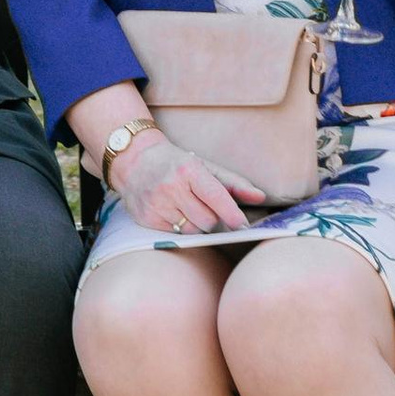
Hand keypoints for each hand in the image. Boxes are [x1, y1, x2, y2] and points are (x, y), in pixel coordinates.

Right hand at [111, 128, 258, 235]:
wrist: (134, 160)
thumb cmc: (176, 164)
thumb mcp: (205, 167)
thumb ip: (234, 184)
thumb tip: (260, 197)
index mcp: (188, 170)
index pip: (215, 196)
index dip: (231, 213)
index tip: (242, 224)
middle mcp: (170, 186)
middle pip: (207, 220)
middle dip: (213, 218)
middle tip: (206, 206)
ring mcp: (156, 204)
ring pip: (193, 230)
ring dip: (197, 224)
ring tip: (187, 206)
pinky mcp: (146, 219)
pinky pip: (175, 235)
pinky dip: (179, 227)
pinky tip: (171, 211)